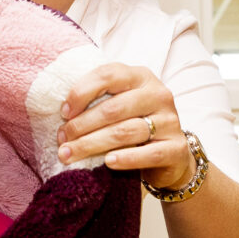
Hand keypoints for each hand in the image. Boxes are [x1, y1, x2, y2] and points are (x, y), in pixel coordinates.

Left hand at [57, 63, 191, 190]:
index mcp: (140, 77)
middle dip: (82, 125)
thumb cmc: (136, 125)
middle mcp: (158, 94)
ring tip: (70, 154)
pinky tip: (107, 162)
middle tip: (62, 139)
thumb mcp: (120, 105)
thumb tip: (63, 113)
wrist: (172, 155)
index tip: (63, 112)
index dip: (82, 92)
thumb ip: (99, 100)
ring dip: (93, 144)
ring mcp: (170, 121)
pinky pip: (148, 153)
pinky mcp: (176, 148)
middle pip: (113, 108)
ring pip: (125, 132)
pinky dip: (126, 158)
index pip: (108, 75)